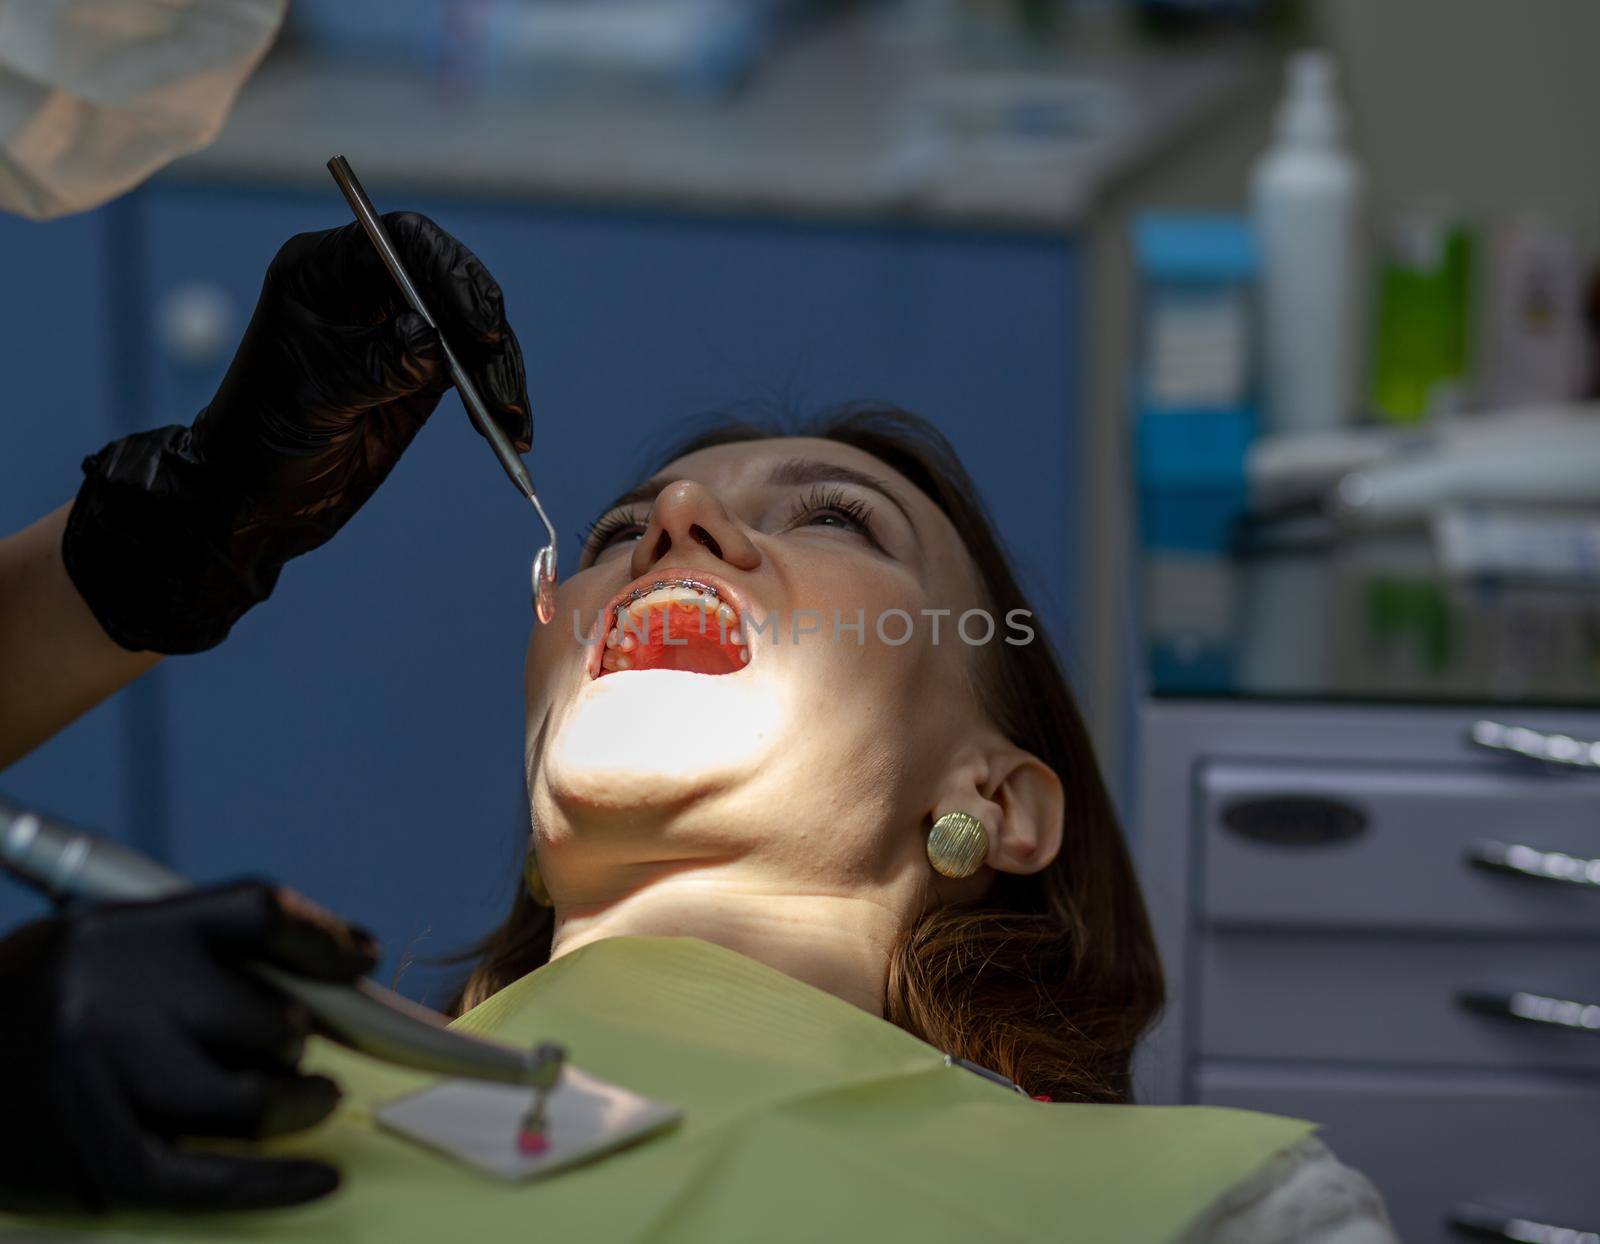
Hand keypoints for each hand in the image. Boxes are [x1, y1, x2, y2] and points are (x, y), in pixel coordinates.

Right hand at [0, 880, 378, 1211]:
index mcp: (119, 932)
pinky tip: (321, 1177)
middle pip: (267, 1019)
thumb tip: (337, 972)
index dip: (322, 938)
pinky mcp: (87, 1163)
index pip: (258, 913)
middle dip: (292, 1041)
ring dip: (298, 1104)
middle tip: (289, 1052)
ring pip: (250, 1102)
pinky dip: (275, 1183)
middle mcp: (108, 999)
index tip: (359, 958)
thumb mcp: (105, 949)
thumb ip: (200, 955)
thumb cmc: (41, 1008)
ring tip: (313, 1100)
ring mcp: (96, 1083)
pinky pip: (207, 1181)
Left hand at [62, 212, 531, 653]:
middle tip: (499, 377)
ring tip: (511, 419)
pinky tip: (511, 430)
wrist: (259, 497)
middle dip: (484, 328)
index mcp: (326, 272)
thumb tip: (434, 338)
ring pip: (472, 330)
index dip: (449, 272)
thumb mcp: (320, 392)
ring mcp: (400, 332)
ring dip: (499, 372)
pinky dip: (496, 398)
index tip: (477, 326)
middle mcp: (369, 292)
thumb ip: (379, 361)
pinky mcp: (422, 375)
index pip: (403, 241)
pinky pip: (474, 373)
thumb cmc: (264, 434)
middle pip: (450, 282)